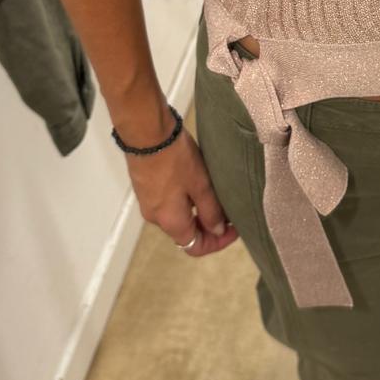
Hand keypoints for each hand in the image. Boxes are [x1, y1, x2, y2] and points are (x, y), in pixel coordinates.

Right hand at [125, 126, 239, 257]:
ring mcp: (148, 201)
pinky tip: (197, 182)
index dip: (218, 242)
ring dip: (197, 211)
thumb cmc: (175, 158)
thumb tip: (216, 230)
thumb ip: (211, 211)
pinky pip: (168, 202)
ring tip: (216, 194)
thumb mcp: (201, 185)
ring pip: (178, 215)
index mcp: (170, 221)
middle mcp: (156, 217)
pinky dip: (185, 199)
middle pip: (186, 232)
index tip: (234, 228)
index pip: (195, 247)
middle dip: (209, 225)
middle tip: (229, 210)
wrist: (145, 131)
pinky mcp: (145, 186)